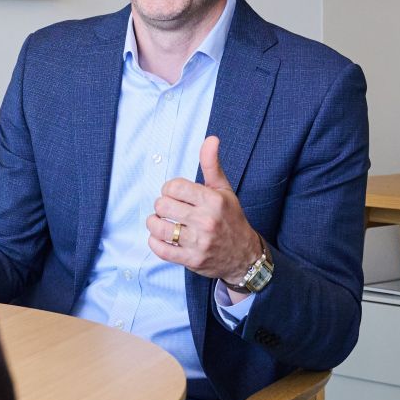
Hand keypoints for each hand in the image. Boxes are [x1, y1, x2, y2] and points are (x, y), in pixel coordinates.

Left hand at [147, 136, 261, 286]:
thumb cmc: (231, 218)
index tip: (175, 194)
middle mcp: (206, 221)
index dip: (169, 188)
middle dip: (162, 205)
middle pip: (163, 205)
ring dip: (155, 223)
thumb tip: (211, 138)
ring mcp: (199, 242)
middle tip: (169, 209)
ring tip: (162, 222)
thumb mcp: (224, 190)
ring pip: (158, 227)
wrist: (244, 255)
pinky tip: (161, 237)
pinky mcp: (192, 260)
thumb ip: (212, 164)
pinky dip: (155, 242)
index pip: (174, 186)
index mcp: (213, 200)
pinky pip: (160, 249)